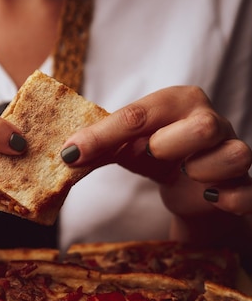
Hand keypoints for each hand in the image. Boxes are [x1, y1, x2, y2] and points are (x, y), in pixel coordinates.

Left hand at [61, 86, 251, 218]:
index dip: (103, 136)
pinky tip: (211, 198)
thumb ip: (100, 148)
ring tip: (187, 174)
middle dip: (170, 145)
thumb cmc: (160, 157)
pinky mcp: (244, 183)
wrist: (193, 189)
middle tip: (153, 156)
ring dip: (203, 171)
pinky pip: (247, 190)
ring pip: (233, 154)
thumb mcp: (127, 148)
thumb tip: (65, 155)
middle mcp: (211, 120)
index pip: (140, 114)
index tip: (70, 154)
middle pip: (201, 127)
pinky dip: (229, 198)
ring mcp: (232, 150)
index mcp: (179, 102)